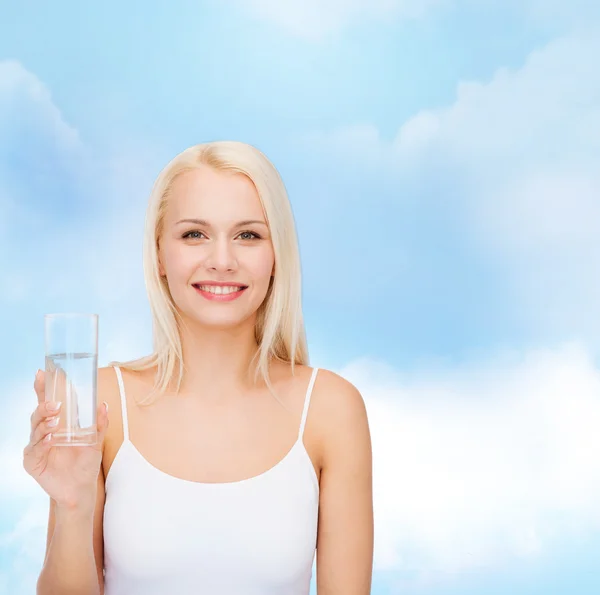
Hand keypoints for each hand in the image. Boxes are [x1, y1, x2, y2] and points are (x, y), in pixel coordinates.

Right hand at [23, 370, 109, 510]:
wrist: (81, 488)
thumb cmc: (85, 463)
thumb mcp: (96, 441)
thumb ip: (99, 424)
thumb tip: (103, 405)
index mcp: (57, 423)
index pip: (47, 402)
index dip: (43, 388)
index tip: (42, 373)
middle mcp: (44, 432)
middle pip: (38, 413)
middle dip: (45, 406)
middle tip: (57, 404)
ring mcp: (37, 446)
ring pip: (35, 429)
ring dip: (44, 423)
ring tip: (55, 421)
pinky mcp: (33, 462)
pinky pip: (35, 449)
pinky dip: (42, 442)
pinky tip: (51, 438)